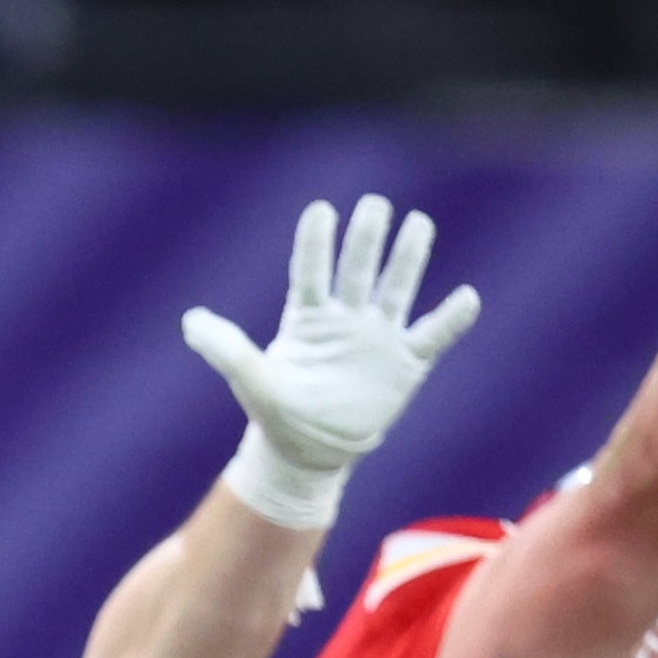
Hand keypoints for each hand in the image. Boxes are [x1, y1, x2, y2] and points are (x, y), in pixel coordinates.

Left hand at [187, 195, 477, 535]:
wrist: (311, 453)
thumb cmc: (280, 413)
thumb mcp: (252, 381)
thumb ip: (226, 349)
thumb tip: (190, 321)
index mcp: (308, 317)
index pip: (312, 272)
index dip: (316, 242)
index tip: (321, 209)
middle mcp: (347, 317)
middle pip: (359, 269)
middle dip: (366, 238)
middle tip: (375, 205)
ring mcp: (379, 336)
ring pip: (397, 288)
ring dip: (408, 258)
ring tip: (418, 223)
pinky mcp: (407, 363)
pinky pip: (434, 336)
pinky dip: (451, 319)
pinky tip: (466, 298)